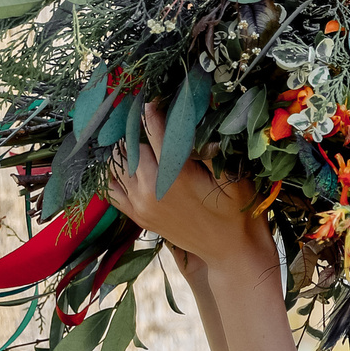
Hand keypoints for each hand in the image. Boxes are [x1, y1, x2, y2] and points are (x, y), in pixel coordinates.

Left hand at [103, 101, 271, 274]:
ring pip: (117, 165)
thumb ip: (214, 151)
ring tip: (134, 136)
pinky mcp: (138, 217)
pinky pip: (112, 190)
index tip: (151, 98)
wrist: (231, 252)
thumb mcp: (233, 178)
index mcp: (175, 174)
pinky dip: (113, 174)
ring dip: (124, 149)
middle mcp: (151, 188)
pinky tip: (123, 164)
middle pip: (131, 145)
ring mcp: (141, 204)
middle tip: (142, 115)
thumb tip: (198, 124)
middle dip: (136, 128)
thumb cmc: (238, 212)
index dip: (151, 111)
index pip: (154, 131)